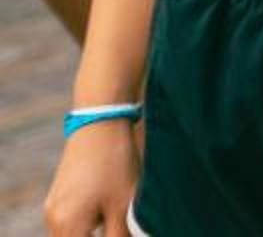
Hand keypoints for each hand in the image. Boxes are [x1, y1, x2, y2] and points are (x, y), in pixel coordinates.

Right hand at [44, 118, 136, 236]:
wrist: (101, 123)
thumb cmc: (115, 164)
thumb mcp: (124, 206)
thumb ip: (118, 236)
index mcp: (66, 226)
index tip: (121, 234)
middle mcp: (52, 219)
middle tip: (121, 228)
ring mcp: (54, 206)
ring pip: (74, 233)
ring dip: (93, 232)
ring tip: (118, 218)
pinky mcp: (60, 194)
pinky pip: (72, 221)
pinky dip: (89, 223)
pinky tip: (110, 210)